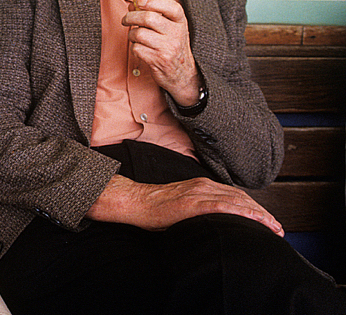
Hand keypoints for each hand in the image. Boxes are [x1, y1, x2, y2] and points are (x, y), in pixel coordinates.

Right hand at [86, 174, 283, 235]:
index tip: (268, 221)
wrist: (136, 201)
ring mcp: (199, 193)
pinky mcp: (192, 202)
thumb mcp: (182, 205)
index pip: (235, 196)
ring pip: (236, 202)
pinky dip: (241, 213)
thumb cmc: (155, 207)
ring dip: (258, 215)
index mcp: (202, 186)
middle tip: (277, 228)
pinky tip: (254, 221)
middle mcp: (204, 186)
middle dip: (262, 213)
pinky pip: (222, 207)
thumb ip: (199, 209)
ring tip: (273, 228)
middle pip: (241, 198)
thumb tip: (213, 222)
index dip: (255, 208)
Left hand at [122, 0, 201, 105]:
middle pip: (148, 18)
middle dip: (131, 17)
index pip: (170, 6)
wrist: (182, 73)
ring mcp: (168, 47)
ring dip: (131, 34)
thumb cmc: (173, 46)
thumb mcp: (171, 28)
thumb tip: (133, 4)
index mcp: (180, 22)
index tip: (139, 1)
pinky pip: (136, 48)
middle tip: (126, 20)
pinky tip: (139, 48)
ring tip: (134, 37)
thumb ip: (155, 14)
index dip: (151, 1)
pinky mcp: (158, 60)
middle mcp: (176, 33)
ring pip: (139, 33)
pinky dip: (134, 47)